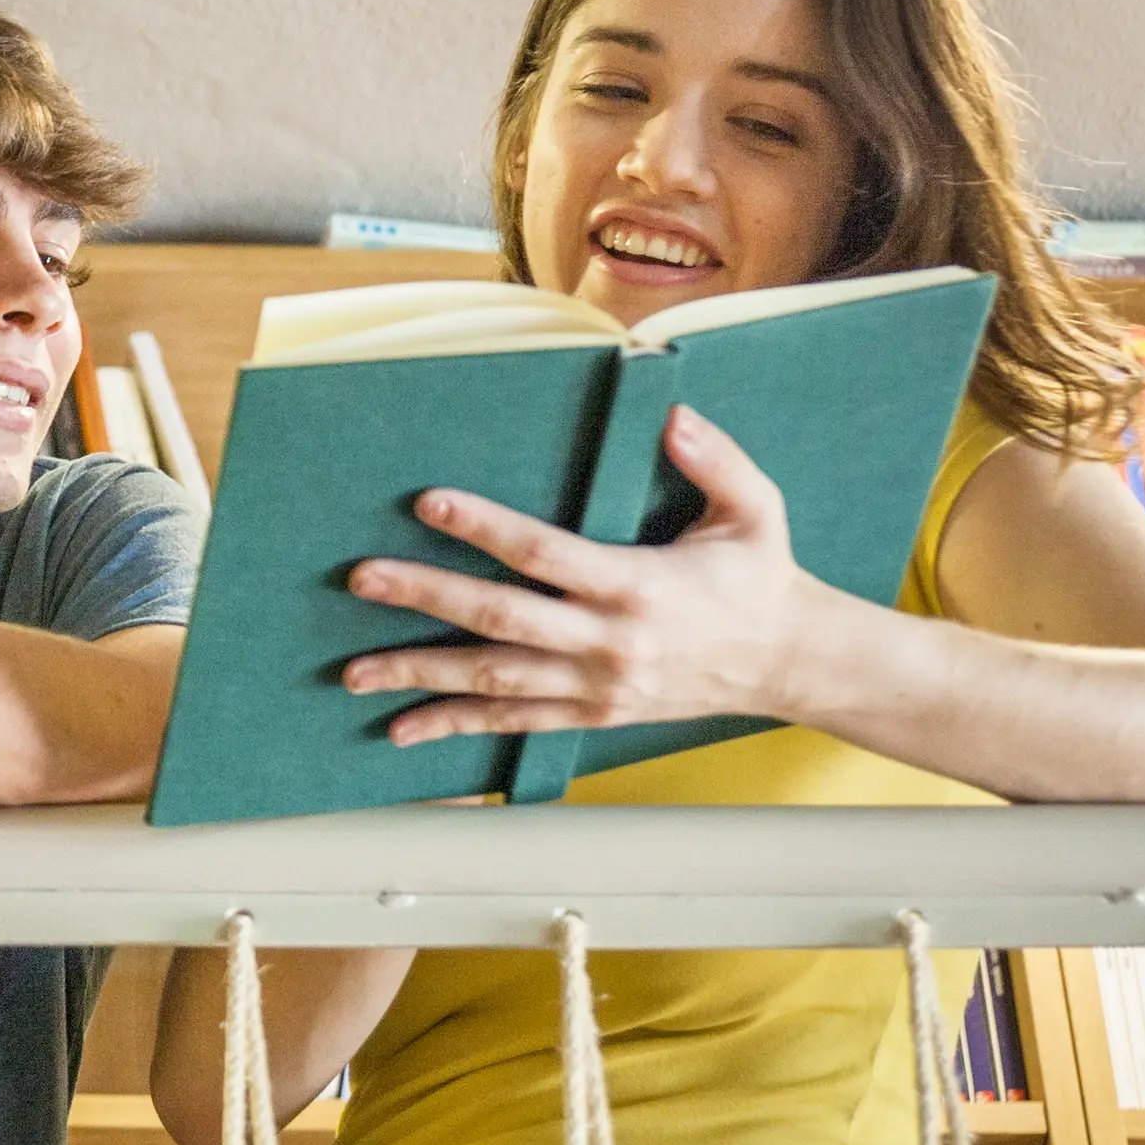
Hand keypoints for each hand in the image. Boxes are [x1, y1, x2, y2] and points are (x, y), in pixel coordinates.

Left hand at [339, 405, 824, 745]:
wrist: (788, 663)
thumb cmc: (762, 577)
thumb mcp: (756, 509)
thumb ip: (715, 459)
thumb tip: (673, 415)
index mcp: (638, 584)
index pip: (545, 554)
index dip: (484, 528)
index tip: (428, 504)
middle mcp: (609, 642)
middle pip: (501, 620)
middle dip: (426, 598)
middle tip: (362, 580)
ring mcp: (597, 686)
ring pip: (495, 682)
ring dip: (422, 676)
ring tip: (356, 671)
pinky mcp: (594, 715)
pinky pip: (514, 724)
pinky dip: (456, 726)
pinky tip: (403, 728)